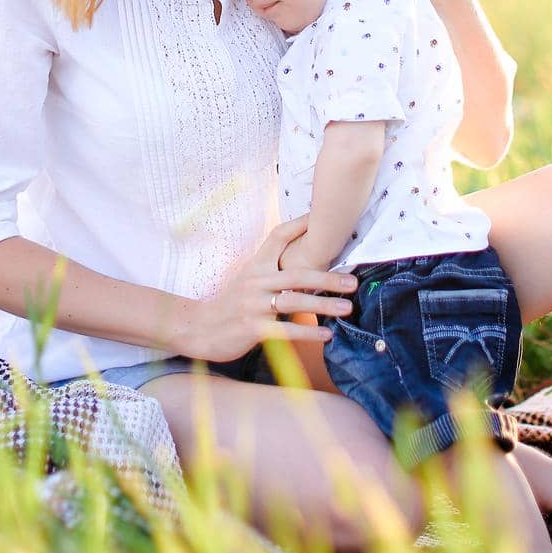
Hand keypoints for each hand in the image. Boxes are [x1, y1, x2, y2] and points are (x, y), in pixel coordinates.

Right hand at [182, 216, 358, 361]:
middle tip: (352, 281)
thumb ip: (271, 270)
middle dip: (328, 277)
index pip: (278, 236)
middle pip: (297, 273)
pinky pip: (285, 329)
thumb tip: (301, 263)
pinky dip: (308, 332)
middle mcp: (256, 281)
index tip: (323, 217)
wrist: (199, 328)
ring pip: (294, 300)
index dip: (300, 225)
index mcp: (256, 266)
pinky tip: (327, 335)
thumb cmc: (229, 305)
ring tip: (347, 308)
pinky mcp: (252, 328)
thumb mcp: (247, 280)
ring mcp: (253, 304)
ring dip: (324, 305)